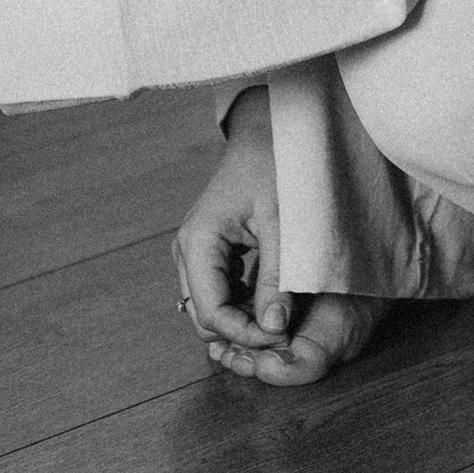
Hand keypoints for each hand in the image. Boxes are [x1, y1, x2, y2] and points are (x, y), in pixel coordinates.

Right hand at [172, 87, 378, 387]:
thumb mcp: (282, 226)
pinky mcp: (210, 252)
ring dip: (243, 321)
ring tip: (283, 320)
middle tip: (286, 335)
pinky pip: (219, 292)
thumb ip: (277, 278)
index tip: (284, 338)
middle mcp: (187, 250)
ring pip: (211, 308)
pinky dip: (243, 305)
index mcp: (198, 242)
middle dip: (242, 332)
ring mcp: (195, 252)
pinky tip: (274, 302)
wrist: (268, 134)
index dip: (246, 334)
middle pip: (205, 316)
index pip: (212, 312)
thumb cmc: (275, 169)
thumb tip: (274, 329)